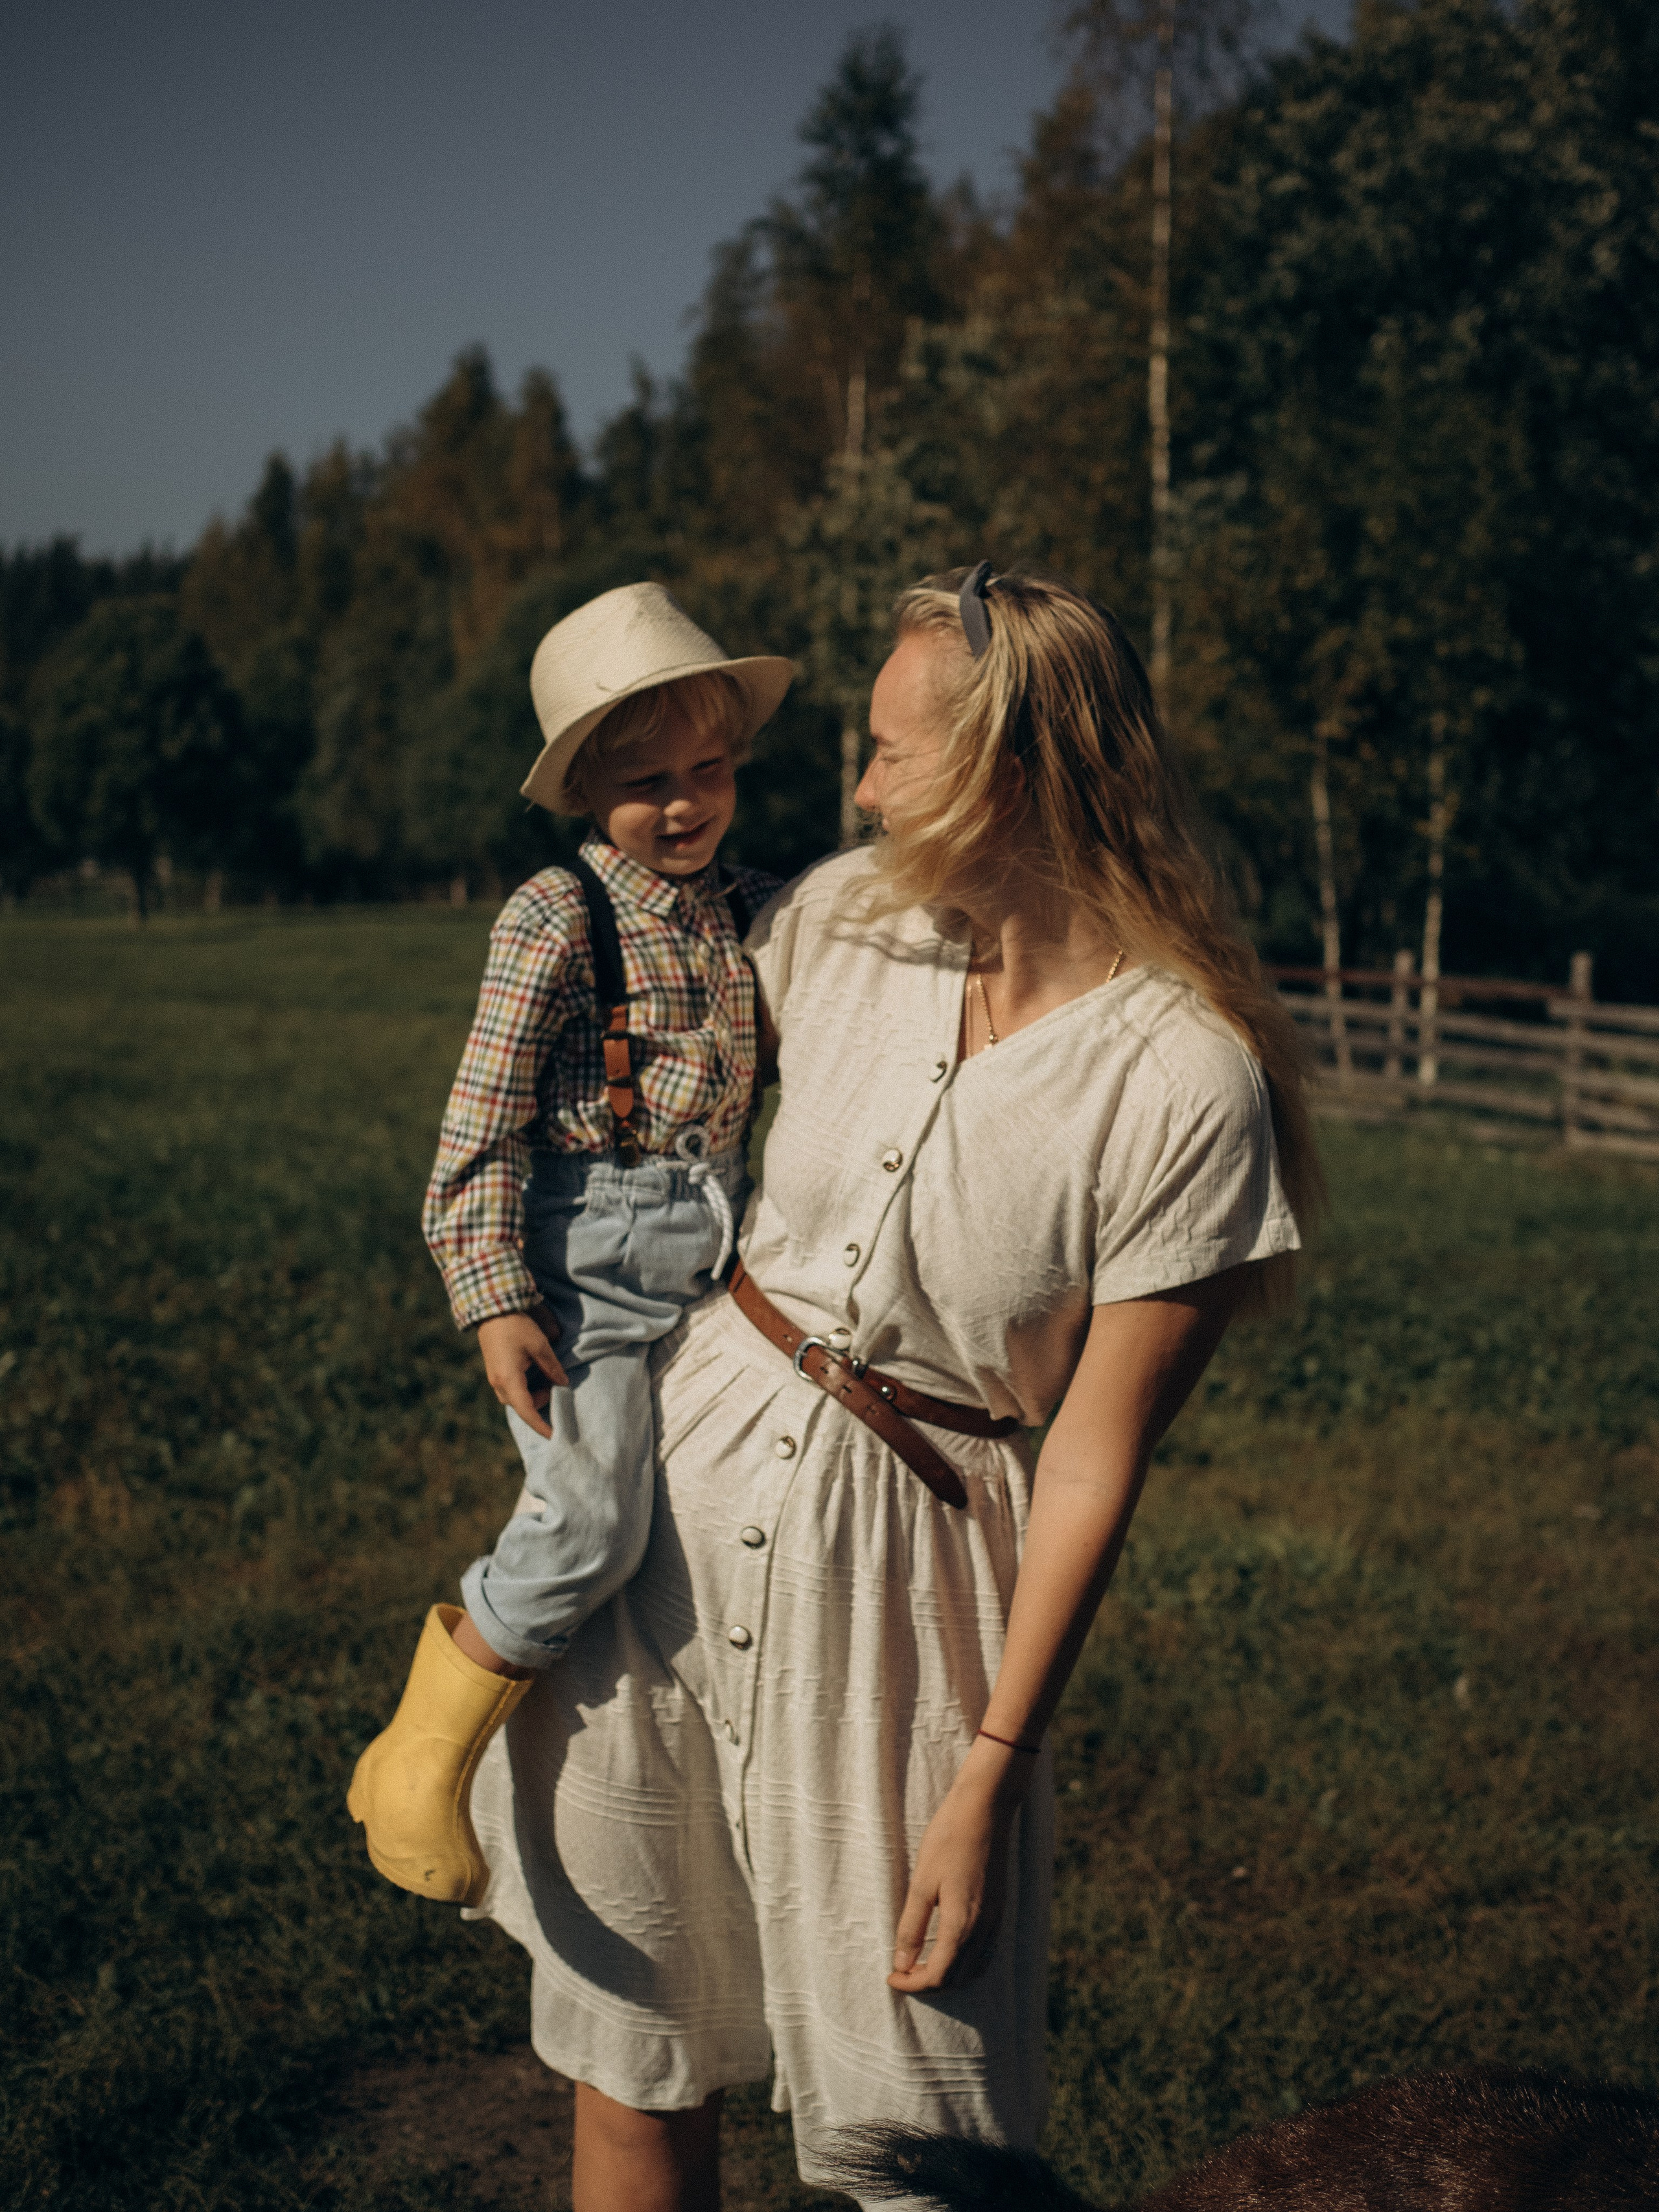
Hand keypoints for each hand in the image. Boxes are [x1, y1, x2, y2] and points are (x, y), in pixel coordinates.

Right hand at [477, 1304, 566, 1439]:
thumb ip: (552, 1368)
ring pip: (515, 1398)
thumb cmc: (516, 1326)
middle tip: (555, 1390)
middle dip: (539, 1405)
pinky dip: (524, 1388)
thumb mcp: (540, 1346)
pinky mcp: (494, 1371)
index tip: (554, 1436)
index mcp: (509, 1380)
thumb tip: (563, 1384)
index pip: (527, 1411)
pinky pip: (510, 1388)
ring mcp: (494, 1378)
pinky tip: (535, 1374)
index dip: (541, 1425)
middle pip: (521, 1406)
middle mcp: (498, 1383)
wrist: (491, 1309)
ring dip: (531, 1396)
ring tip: (547, 1380)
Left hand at [888, 1741, 1028, 1993]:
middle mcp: (984, 1929)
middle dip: (929, 1983)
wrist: (986, 1807)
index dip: (912, 1984)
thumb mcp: (922, 1882)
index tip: (891, 1977)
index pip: (938, 1975)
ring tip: (922, 1963)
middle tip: (902, 1972)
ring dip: (949, 1975)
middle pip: (958, 1978)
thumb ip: (912, 1927)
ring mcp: (996, 1919)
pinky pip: (986, 1951)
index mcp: (963, 1925)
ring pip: (975, 1968)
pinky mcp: (1000, 1907)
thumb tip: (901, 1963)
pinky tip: (949, 1947)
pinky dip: (966, 1961)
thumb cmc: (949, 1839)